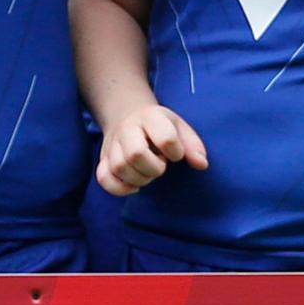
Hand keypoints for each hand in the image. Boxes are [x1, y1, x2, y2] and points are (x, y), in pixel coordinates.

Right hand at [94, 99, 208, 195]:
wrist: (127, 117)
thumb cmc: (160, 126)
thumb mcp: (180, 127)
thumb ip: (193, 145)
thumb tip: (201, 165)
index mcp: (150, 117)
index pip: (166, 138)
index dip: (176, 152)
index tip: (176, 154)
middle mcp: (127, 129)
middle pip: (135, 154)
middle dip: (153, 168)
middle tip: (160, 165)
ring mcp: (112, 145)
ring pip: (118, 168)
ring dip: (139, 179)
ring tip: (148, 174)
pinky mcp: (102, 159)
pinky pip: (104, 178)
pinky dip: (120, 188)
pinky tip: (134, 186)